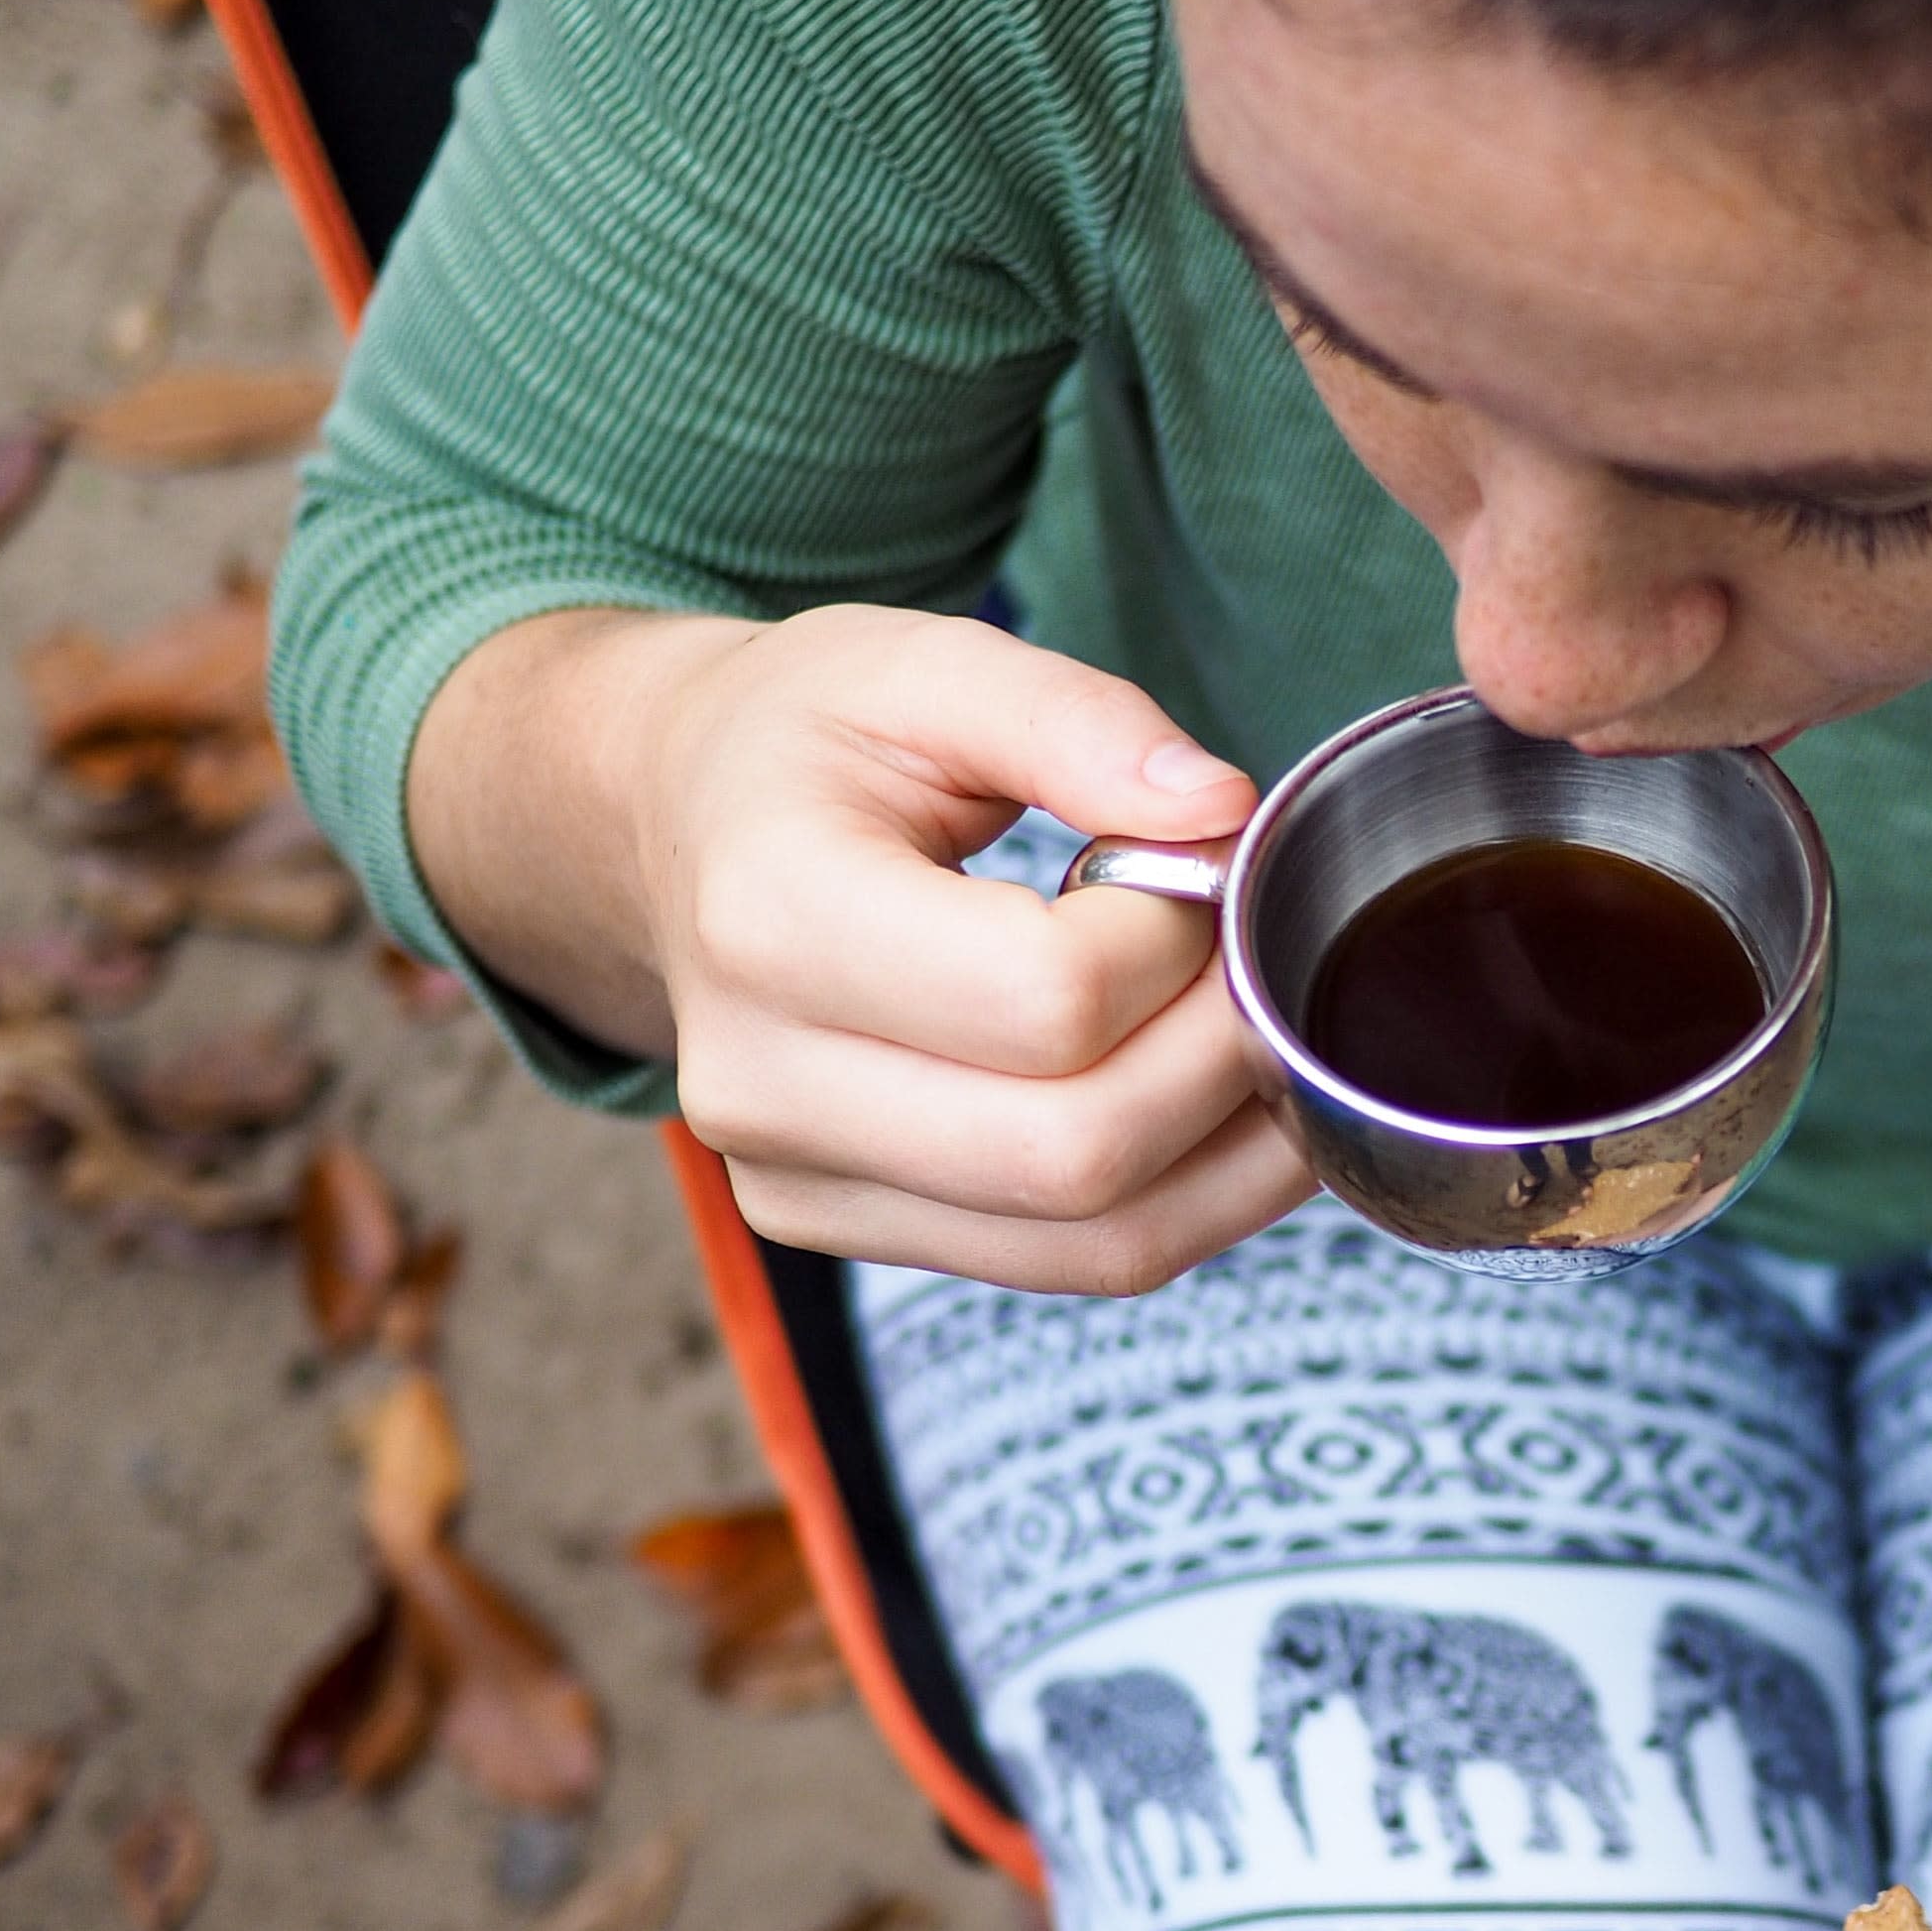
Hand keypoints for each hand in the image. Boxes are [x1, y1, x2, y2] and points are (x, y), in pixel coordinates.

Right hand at [410, 602, 1320, 1295]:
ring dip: (1229, 1152)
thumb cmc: (804, 741)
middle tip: (1253, 962)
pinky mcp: (840, 1229)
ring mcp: (793, 1179)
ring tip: (1259, 1033)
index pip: (1047, 998)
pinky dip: (1186, 1199)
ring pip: (1095, 1241)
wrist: (671, 825)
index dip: (1173, 941)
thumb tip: (1220, 813)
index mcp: (770, 916)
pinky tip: (1219, 1108)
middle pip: (1075, 1150)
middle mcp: (760, 1081)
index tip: (1195, 868)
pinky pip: (1070, 1265)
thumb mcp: (925, 665)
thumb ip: (1078, 720)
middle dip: (1221, 1059)